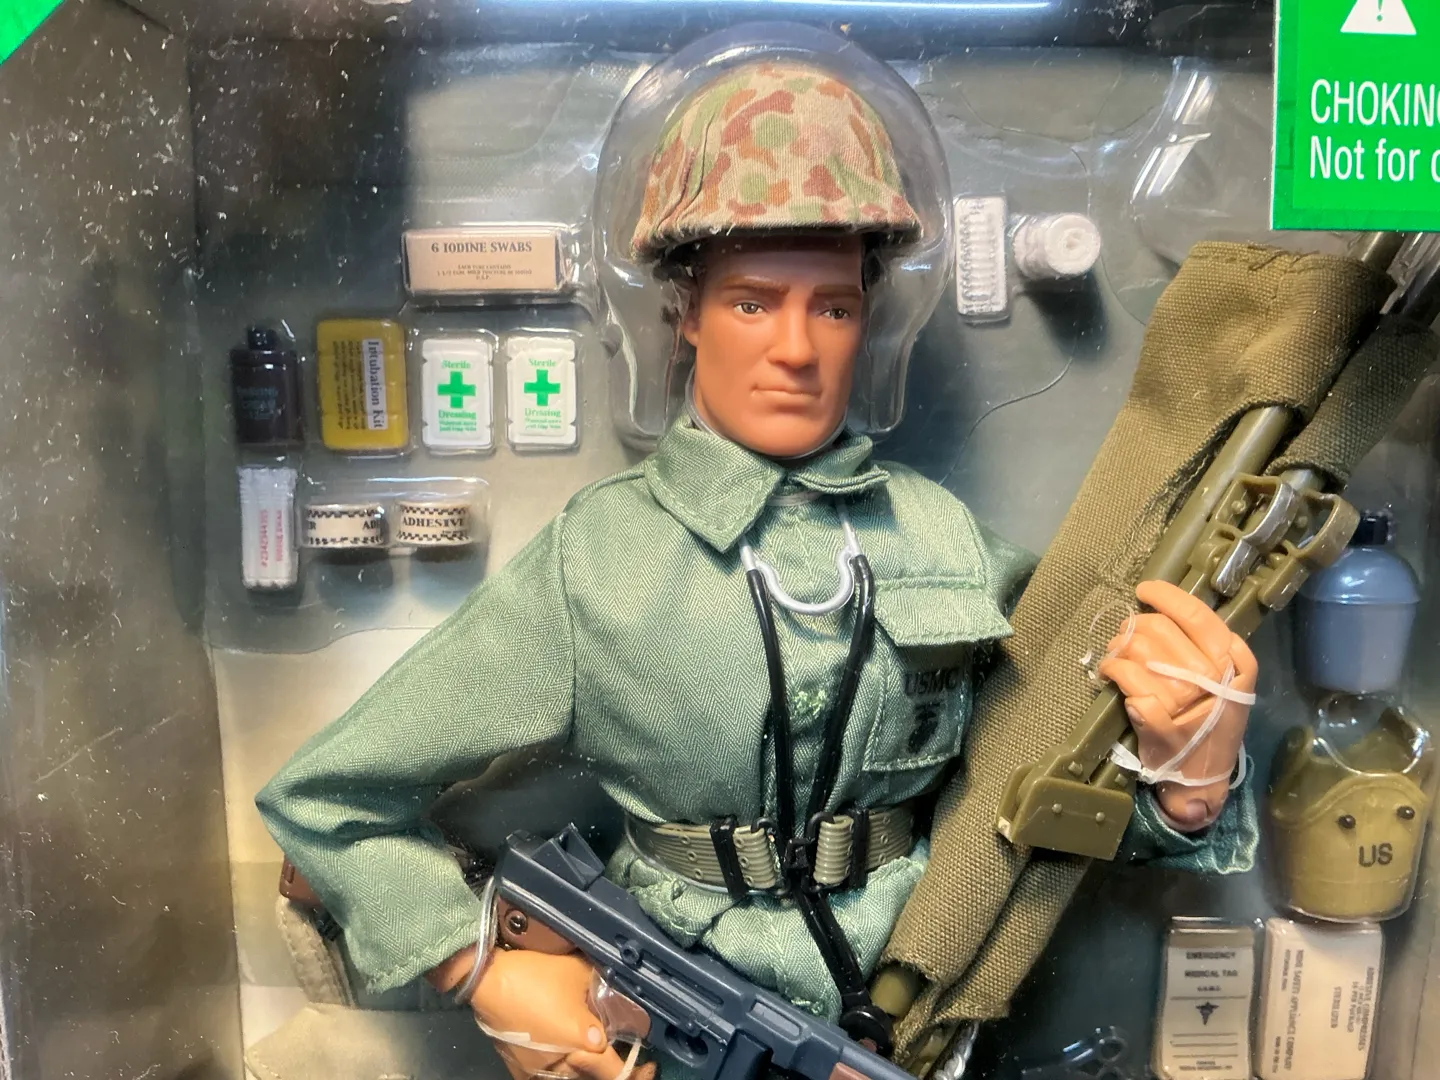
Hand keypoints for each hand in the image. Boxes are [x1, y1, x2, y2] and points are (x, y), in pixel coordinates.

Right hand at [430, 945, 653, 1079]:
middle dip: (614, 1071)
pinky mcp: (520, 1072)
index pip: (618, 1073)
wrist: (488, 981)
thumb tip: (621, 1005)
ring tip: (594, 1053)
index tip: (649, 1063)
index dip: (639, 1072)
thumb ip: (603, 995)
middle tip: (627, 1058)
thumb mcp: (580, 975)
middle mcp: (562, 1068)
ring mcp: (538, 1074)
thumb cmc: (537, 975)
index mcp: (581, 1047)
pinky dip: (564, 1071)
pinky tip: (568, 1055)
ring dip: (588, 1072)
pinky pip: (551, 1078)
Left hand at [1098, 581, 1256, 831]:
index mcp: (1234, 665)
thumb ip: (1209, 648)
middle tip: (1126, 637)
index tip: (1145, 590)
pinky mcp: (1157, 721)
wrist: (1201, 778)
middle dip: (1133, 626)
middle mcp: (1211, 679)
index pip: (1196, 616)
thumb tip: (1166, 608)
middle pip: (1157, 628)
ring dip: (1118, 647)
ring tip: (1117, 657)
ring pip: (1137, 648)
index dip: (1165, 597)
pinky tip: (1110, 674)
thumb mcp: (1228, 684)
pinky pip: (1125, 677)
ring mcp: (1184, 701)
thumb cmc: (1211, 724)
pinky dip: (1111, 670)